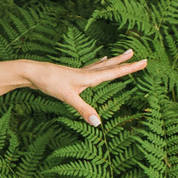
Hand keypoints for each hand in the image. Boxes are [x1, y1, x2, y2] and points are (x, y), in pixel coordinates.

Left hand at [28, 50, 146, 127]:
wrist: (33, 73)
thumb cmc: (50, 82)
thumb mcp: (68, 97)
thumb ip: (84, 110)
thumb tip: (98, 123)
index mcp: (89, 77)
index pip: (114, 72)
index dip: (130, 68)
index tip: (145, 61)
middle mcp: (86, 73)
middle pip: (110, 66)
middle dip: (124, 62)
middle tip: (137, 54)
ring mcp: (79, 73)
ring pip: (101, 66)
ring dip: (113, 61)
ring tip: (123, 54)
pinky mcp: (72, 75)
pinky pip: (91, 68)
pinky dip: (98, 64)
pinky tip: (100, 61)